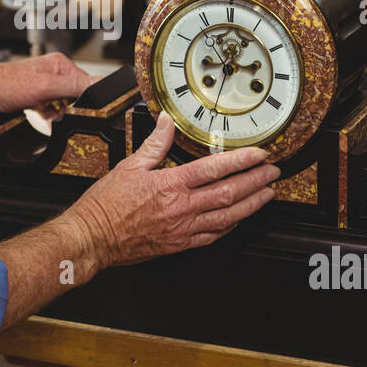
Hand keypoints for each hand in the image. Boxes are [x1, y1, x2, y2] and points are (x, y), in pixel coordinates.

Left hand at [0, 53, 94, 121]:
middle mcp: (52, 72)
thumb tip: (100, 83)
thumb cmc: (4, 86)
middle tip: (57, 112)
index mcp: (59, 64)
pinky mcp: (34, 97)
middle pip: (75, 94)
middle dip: (69, 107)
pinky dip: (48, 115)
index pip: (86, 82)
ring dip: (58, 113)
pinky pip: (51, 109)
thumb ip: (75, 86)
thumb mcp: (46, 87)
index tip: (76, 110)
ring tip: (47, 114)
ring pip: (63, 103)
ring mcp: (42, 85)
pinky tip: (41, 116)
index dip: (84, 99)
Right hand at [68, 112, 278, 267]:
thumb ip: (154, 144)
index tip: (258, 154)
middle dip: (256, 182)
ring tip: (267, 194)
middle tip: (273, 173)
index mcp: (169, 185)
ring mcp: (183, 228)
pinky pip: (213, 236)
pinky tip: (240, 218)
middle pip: (229, 193)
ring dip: (251, 204)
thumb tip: (166, 123)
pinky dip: (231, 225)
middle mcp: (181, 208)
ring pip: (228, 217)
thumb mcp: (129, 166)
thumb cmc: (106, 206)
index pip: (214, 169)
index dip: (241, 160)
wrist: (93, 238)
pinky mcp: (180, 244)